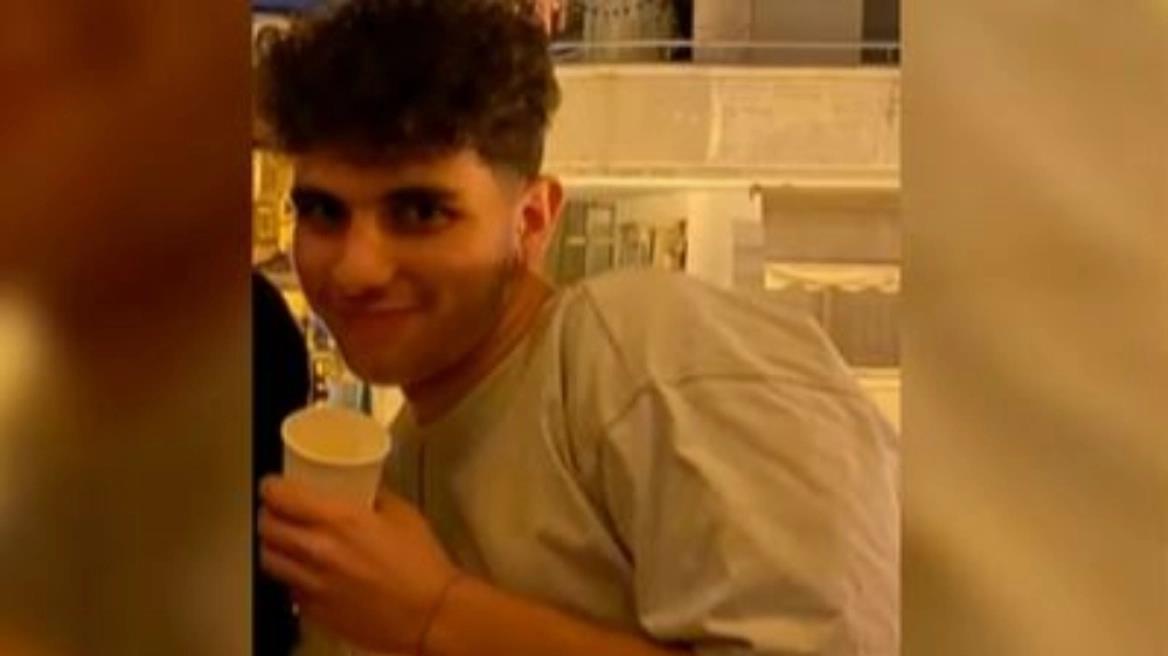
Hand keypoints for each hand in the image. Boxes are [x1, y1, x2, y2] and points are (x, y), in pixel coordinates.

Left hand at [258, 476, 459, 653]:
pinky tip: (307, 572)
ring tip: (286, 541)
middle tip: (279, 511)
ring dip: (274, 546)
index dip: (272, 487)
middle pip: (266, 527)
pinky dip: (291, 577)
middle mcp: (318, 551)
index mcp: (340, 520)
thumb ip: (376, 496)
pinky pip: (287, 588)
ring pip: (268, 559)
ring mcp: (312, 584)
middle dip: (269, 515)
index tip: (274, 485)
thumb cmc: (422, 566)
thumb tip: (362, 486)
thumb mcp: (403, 515)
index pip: (281, 497)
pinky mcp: (314, 610)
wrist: (430, 614)